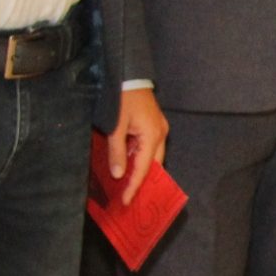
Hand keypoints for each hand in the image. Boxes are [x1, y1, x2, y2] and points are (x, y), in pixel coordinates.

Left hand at [108, 86, 169, 205]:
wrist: (129, 73)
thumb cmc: (122, 98)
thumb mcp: (115, 126)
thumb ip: (117, 151)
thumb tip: (119, 174)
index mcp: (152, 136)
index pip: (144, 169)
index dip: (134, 186)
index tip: (127, 201)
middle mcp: (160, 134)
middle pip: (153, 165)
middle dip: (141, 180)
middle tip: (128, 196)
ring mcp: (158, 128)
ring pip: (151, 156)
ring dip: (139, 168)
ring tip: (126, 183)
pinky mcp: (153, 124)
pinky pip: (148, 146)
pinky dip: (138, 156)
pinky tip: (127, 162)